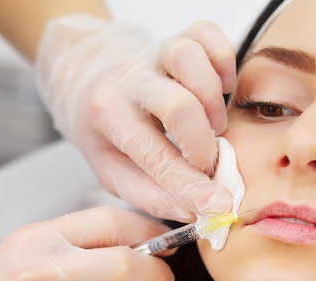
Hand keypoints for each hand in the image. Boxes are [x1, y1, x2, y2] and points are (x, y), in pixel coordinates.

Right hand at [0, 207, 173, 280]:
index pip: (108, 223)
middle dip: (153, 273)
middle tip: (164, 280)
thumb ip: (74, 247)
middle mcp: (38, 272)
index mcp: (35, 240)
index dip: (147, 232)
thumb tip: (135, 247)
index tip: (166, 243)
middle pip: (122, 264)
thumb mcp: (22, 253)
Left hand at [35, 16, 235, 221]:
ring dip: (212, 99)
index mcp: (108, 117)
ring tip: (213, 124)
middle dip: (202, 143)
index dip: (190, 185)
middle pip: (177, 105)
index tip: (219, 206)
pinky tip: (220, 86)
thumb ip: (151, 194)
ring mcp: (154, 54)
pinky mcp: (178, 36)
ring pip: (188, 57)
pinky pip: (206, 33)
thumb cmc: (108, 134)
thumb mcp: (114, 172)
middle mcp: (129, 81)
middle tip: (207, 161)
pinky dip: (223, 59)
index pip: (155, 156)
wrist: (92, 82)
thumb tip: (194, 211)